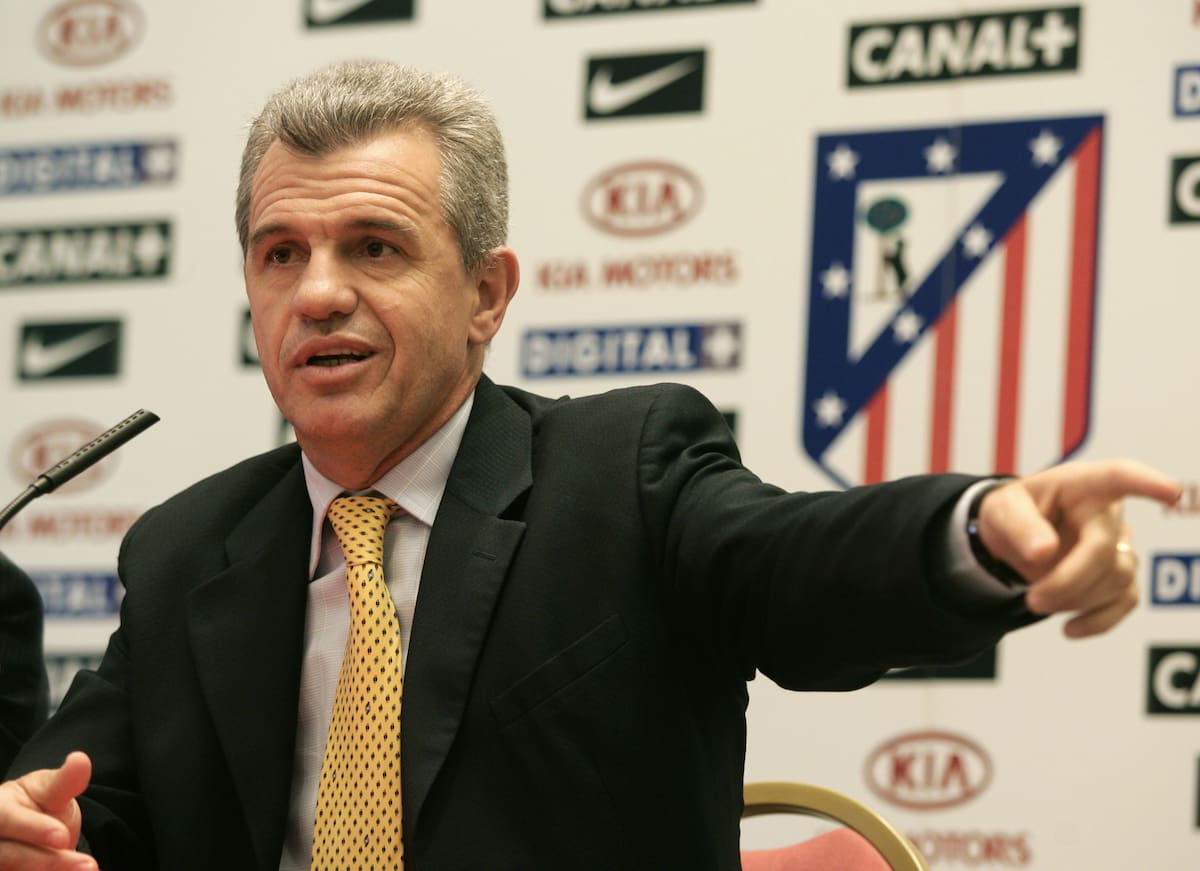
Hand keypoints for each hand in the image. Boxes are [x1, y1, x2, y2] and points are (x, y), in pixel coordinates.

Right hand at [0, 751, 96, 869]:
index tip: (62, 836)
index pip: (5, 819)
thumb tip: (81, 759)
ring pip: (15, 870)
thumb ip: (65, 781)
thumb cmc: (39, 805)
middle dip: (48, 860)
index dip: (32, 829)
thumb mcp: (51, 790)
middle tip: (88, 865)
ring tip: (87, 870)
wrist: (33, 830)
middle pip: (10, 855)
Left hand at [975, 459, 1180, 637]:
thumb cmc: (1011, 515)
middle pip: (1104, 550)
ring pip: (1117, 579)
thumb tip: (1044, 552)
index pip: (1117, 477)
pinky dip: (1098, 620)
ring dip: (1075, 598)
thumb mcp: (1000, 511)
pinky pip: (1126, 601)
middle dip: (1069, 581)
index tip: (1169, 492)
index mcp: (1080, 484)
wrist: (1012, 540)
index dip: (1145, 483)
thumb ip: (1018, 526)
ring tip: (1038, 600)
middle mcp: (1108, 512)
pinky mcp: (1120, 576)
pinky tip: (1070, 629)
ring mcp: (1119, 544)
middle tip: (1033, 600)